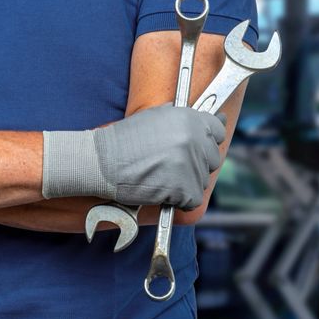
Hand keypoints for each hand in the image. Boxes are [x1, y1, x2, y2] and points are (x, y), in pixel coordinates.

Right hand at [42, 105, 225, 210]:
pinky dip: (180, 201)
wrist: (101, 163)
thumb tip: (213, 117)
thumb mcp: (154, 117)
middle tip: (171, 167)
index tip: (196, 148)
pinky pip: (192, 199)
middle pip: (212, 158)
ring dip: (186, 183)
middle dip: (196, 165)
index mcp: (189, 118)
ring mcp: (190, 163)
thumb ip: (182, 118)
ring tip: (161, 177)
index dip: (207, 141)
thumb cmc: (123, 142)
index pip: (217, 131)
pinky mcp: (184, 187)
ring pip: (202, 180)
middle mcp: (193, 138)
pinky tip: (162, 192)